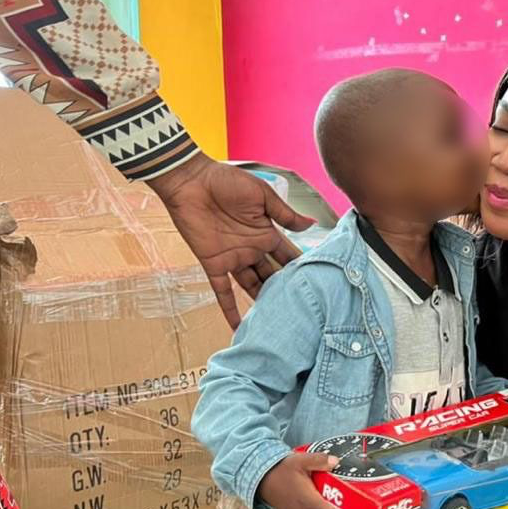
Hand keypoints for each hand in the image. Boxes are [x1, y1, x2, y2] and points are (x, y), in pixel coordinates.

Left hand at [147, 153, 315, 328]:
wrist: (191, 181)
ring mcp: (234, 258)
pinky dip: (230, 309)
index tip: (317, 286)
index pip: (288, 256)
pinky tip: (239, 327)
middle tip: (301, 311)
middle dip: (285, 291)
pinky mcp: (214, 264)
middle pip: (273, 275)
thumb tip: (312, 224)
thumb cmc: (226, 181)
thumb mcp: (262, 195)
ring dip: (263, 302)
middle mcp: (253, 249)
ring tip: (278, 322)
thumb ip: (284, 214)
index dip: (300, 269)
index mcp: (267, 233)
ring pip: (252, 286)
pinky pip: (222, 291)